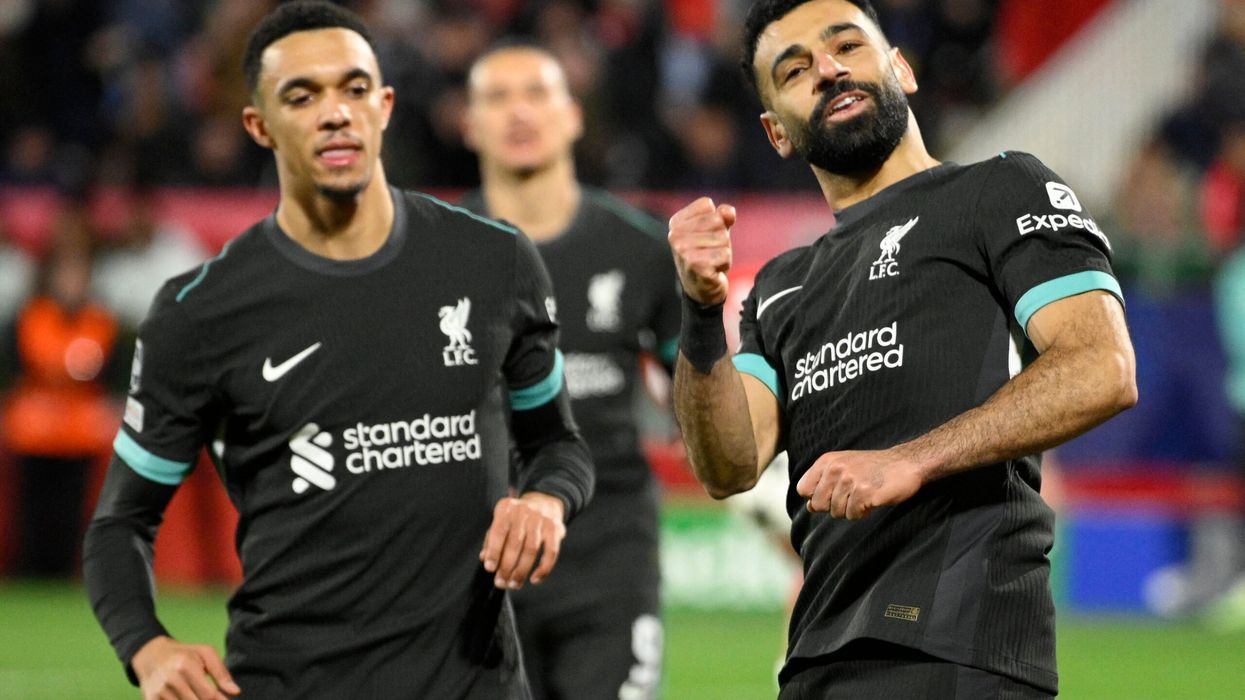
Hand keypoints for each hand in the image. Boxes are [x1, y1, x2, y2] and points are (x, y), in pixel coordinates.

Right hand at [132, 635, 239, 699]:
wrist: (150, 655)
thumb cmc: (184, 654)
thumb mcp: (205, 653)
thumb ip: (221, 672)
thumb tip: (235, 692)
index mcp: (186, 666)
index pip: (208, 695)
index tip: (224, 699)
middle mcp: (171, 680)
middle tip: (212, 697)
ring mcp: (159, 692)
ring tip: (196, 694)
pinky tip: (186, 697)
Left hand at [480, 492, 566, 588]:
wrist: (543, 502)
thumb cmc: (516, 518)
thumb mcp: (501, 522)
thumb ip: (491, 539)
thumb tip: (484, 559)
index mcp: (506, 508)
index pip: (499, 531)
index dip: (494, 551)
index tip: (490, 569)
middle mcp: (524, 511)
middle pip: (515, 543)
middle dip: (507, 566)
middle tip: (501, 582)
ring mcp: (541, 519)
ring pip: (531, 549)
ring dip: (522, 570)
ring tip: (514, 584)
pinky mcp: (555, 528)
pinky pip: (551, 552)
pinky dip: (544, 568)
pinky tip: (535, 579)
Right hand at [668, 197, 735, 305]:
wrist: (701, 289)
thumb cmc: (707, 255)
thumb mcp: (715, 231)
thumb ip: (723, 216)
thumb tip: (728, 212)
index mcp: (676, 223)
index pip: (707, 205)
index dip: (715, 219)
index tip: (706, 236)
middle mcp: (675, 235)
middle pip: (717, 221)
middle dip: (722, 238)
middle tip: (711, 252)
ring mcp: (683, 251)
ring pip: (723, 238)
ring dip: (724, 252)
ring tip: (712, 261)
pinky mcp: (696, 266)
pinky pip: (725, 255)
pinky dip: (725, 263)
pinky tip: (713, 271)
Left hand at [795, 449, 924, 519]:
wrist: (905, 463)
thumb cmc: (873, 467)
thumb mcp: (843, 467)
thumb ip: (824, 484)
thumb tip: (809, 506)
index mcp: (827, 461)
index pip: (803, 489)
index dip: (815, 497)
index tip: (832, 494)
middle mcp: (836, 468)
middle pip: (818, 504)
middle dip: (834, 506)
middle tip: (851, 496)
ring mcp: (850, 480)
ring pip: (836, 512)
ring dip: (851, 509)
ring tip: (864, 495)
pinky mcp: (865, 492)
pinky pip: (853, 515)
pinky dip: (863, 512)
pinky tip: (872, 499)